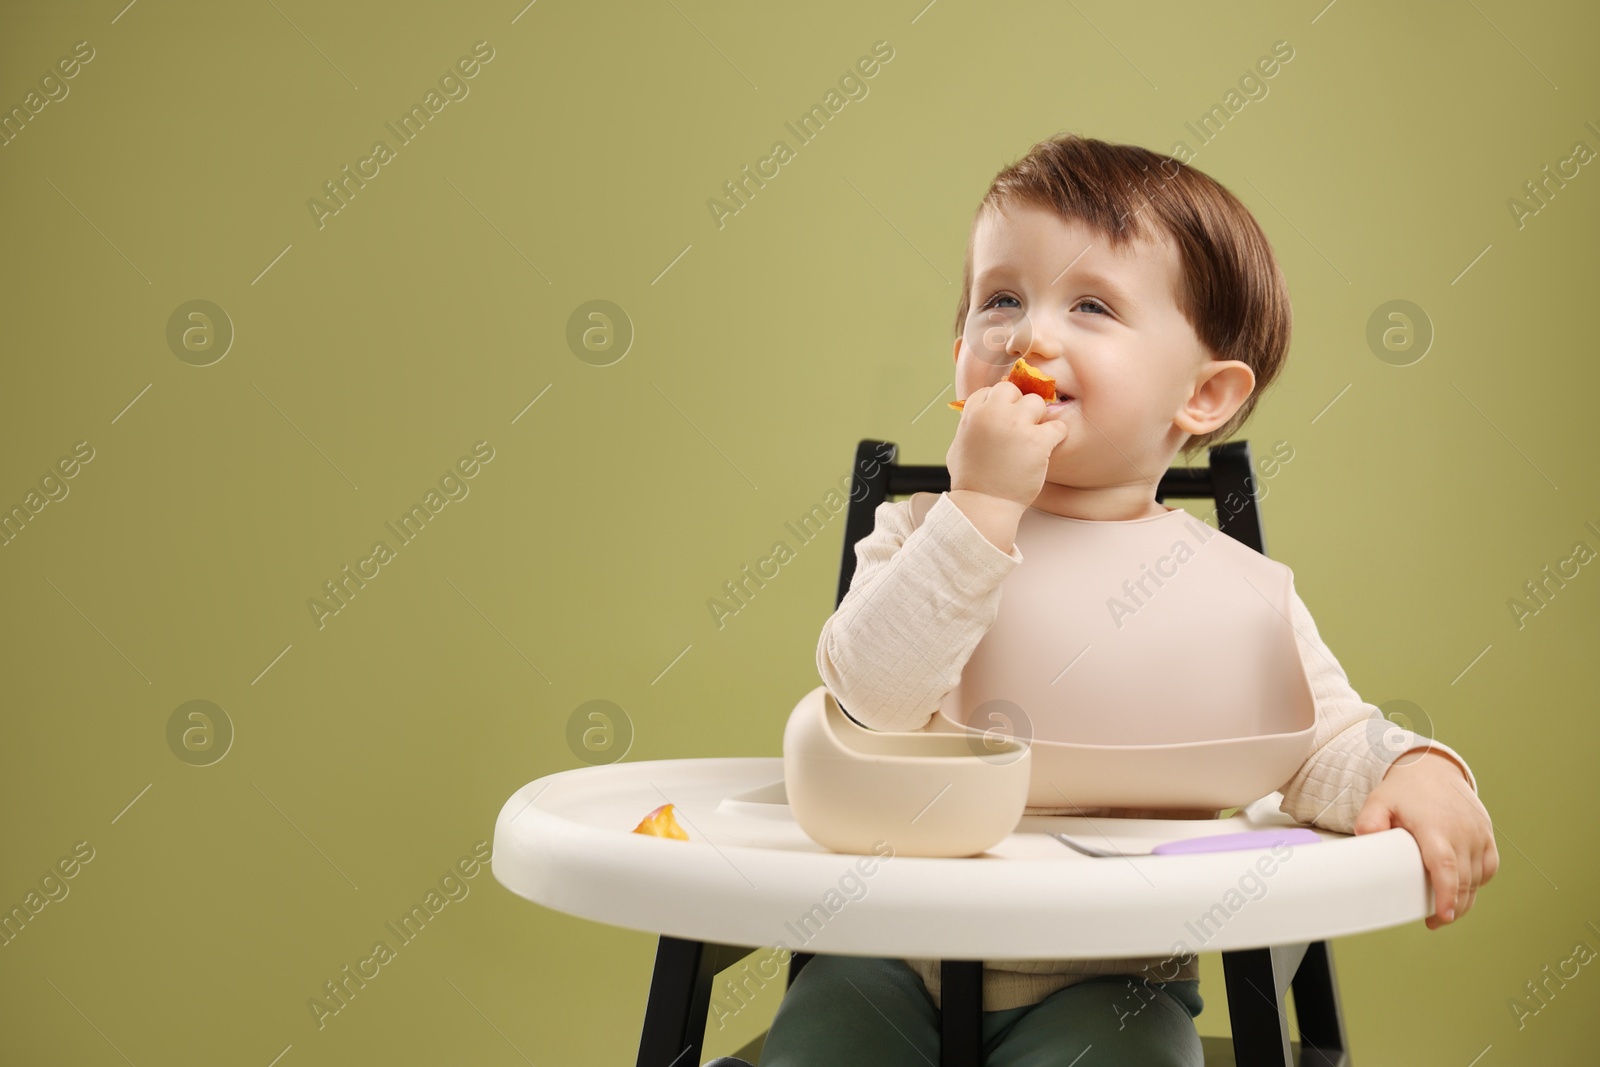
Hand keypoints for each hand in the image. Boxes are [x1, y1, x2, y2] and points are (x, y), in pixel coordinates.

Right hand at [947, 380, 1069, 508]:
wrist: (984, 505)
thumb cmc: (970, 481)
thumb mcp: (957, 447)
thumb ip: (968, 427)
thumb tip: (974, 417)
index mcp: (972, 413)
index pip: (990, 391)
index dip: (999, 405)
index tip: (1003, 420)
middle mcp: (993, 413)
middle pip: (1013, 390)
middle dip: (1017, 406)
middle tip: (1020, 426)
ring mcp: (1016, 425)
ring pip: (1037, 402)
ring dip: (1038, 419)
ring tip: (1034, 438)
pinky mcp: (1037, 441)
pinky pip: (1058, 426)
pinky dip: (1057, 436)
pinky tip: (1048, 448)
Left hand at [1353, 749, 1497, 928]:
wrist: (1432, 769)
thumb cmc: (1404, 791)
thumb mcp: (1379, 801)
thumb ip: (1369, 820)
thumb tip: (1365, 839)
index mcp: (1435, 827)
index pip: (1445, 866)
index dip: (1447, 894)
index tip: (1443, 916)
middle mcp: (1462, 832)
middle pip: (1464, 880)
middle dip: (1452, 907)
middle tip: (1433, 921)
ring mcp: (1478, 834)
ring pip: (1477, 878)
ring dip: (1464, 898)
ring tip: (1444, 909)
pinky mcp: (1487, 836)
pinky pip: (1488, 868)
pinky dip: (1477, 882)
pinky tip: (1462, 888)